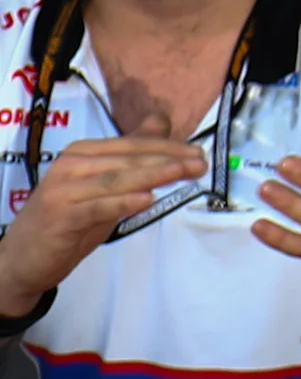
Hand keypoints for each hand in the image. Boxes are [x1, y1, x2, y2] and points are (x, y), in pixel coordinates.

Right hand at [0, 135, 202, 313]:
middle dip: (168, 160)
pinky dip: (122, 202)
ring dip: (154, 176)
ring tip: (183, 174)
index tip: (199, 153)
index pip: (133, 144)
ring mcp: (63, 190)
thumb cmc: (69, 218)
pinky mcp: (60, 216)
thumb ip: (131, 156)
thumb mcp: (103, 184)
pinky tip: (147, 199)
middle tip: (201, 163)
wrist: (21, 258)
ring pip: (116, 179)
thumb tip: (161, 120)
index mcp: (83, 152)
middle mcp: (70, 164)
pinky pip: (97, 207)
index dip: (168, 147)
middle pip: (128, 159)